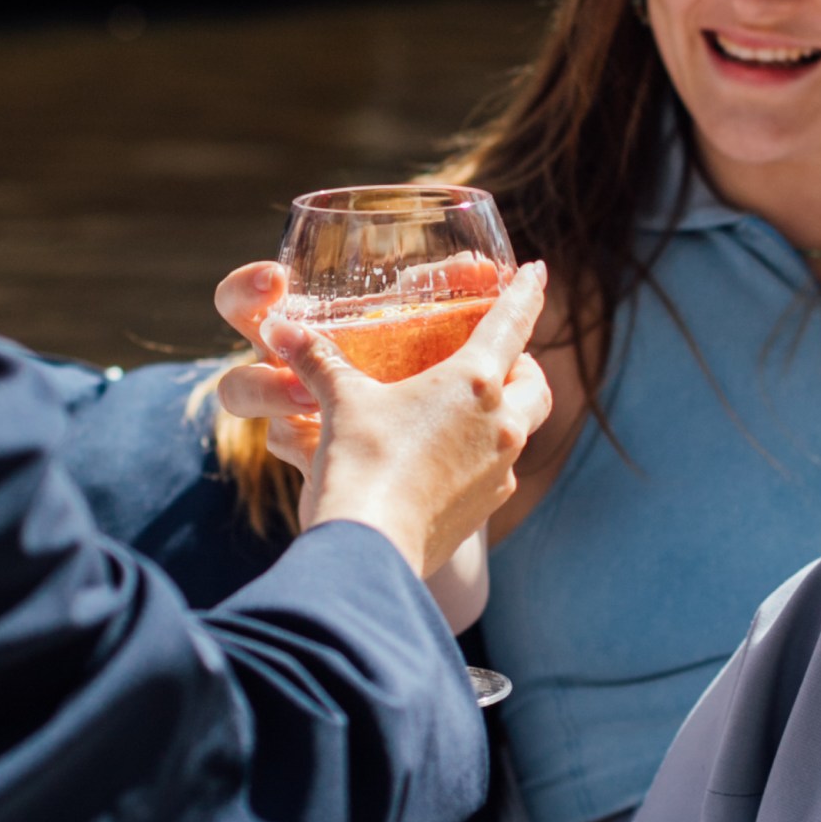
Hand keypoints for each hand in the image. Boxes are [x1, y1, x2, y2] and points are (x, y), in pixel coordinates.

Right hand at [213, 260, 550, 579]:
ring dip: (505, 415)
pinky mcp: (484, 508)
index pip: (512, 324)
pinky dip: (482, 458)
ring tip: (472, 411)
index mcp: (473, 383)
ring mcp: (499, 472)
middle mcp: (501, 425)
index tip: (538, 272)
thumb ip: (318, 362)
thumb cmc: (360, 464)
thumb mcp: (340, 403)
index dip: (526, 293)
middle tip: (503, 357)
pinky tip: (448, 462)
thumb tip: (281, 328)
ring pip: (521, 431)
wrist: (369, 548)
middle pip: (535, 384)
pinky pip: (497, 473)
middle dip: (523, 366)